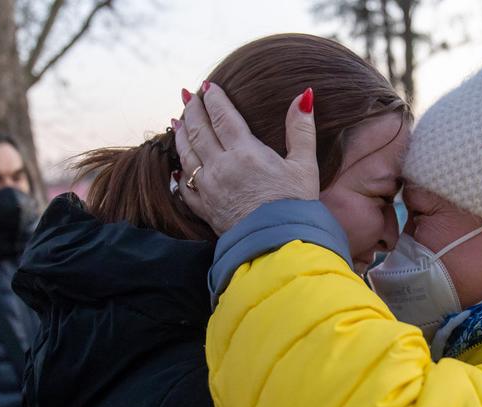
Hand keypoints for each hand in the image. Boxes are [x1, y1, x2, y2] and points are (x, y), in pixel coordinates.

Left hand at [174, 83, 319, 234]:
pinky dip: (178, 171)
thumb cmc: (296, 205)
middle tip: (189, 96)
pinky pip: (184, 186)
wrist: (280, 245)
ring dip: (181, 134)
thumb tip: (304, 96)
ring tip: (177, 120)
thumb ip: (301, 129)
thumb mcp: (304, 164)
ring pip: (186, 154)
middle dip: (193, 110)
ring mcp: (209, 188)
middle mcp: (221, 166)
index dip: (214, 99)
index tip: (209, 87)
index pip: (223, 116)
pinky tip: (177, 164)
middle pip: (199, 131)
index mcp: (245, 152)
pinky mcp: (205, 209)